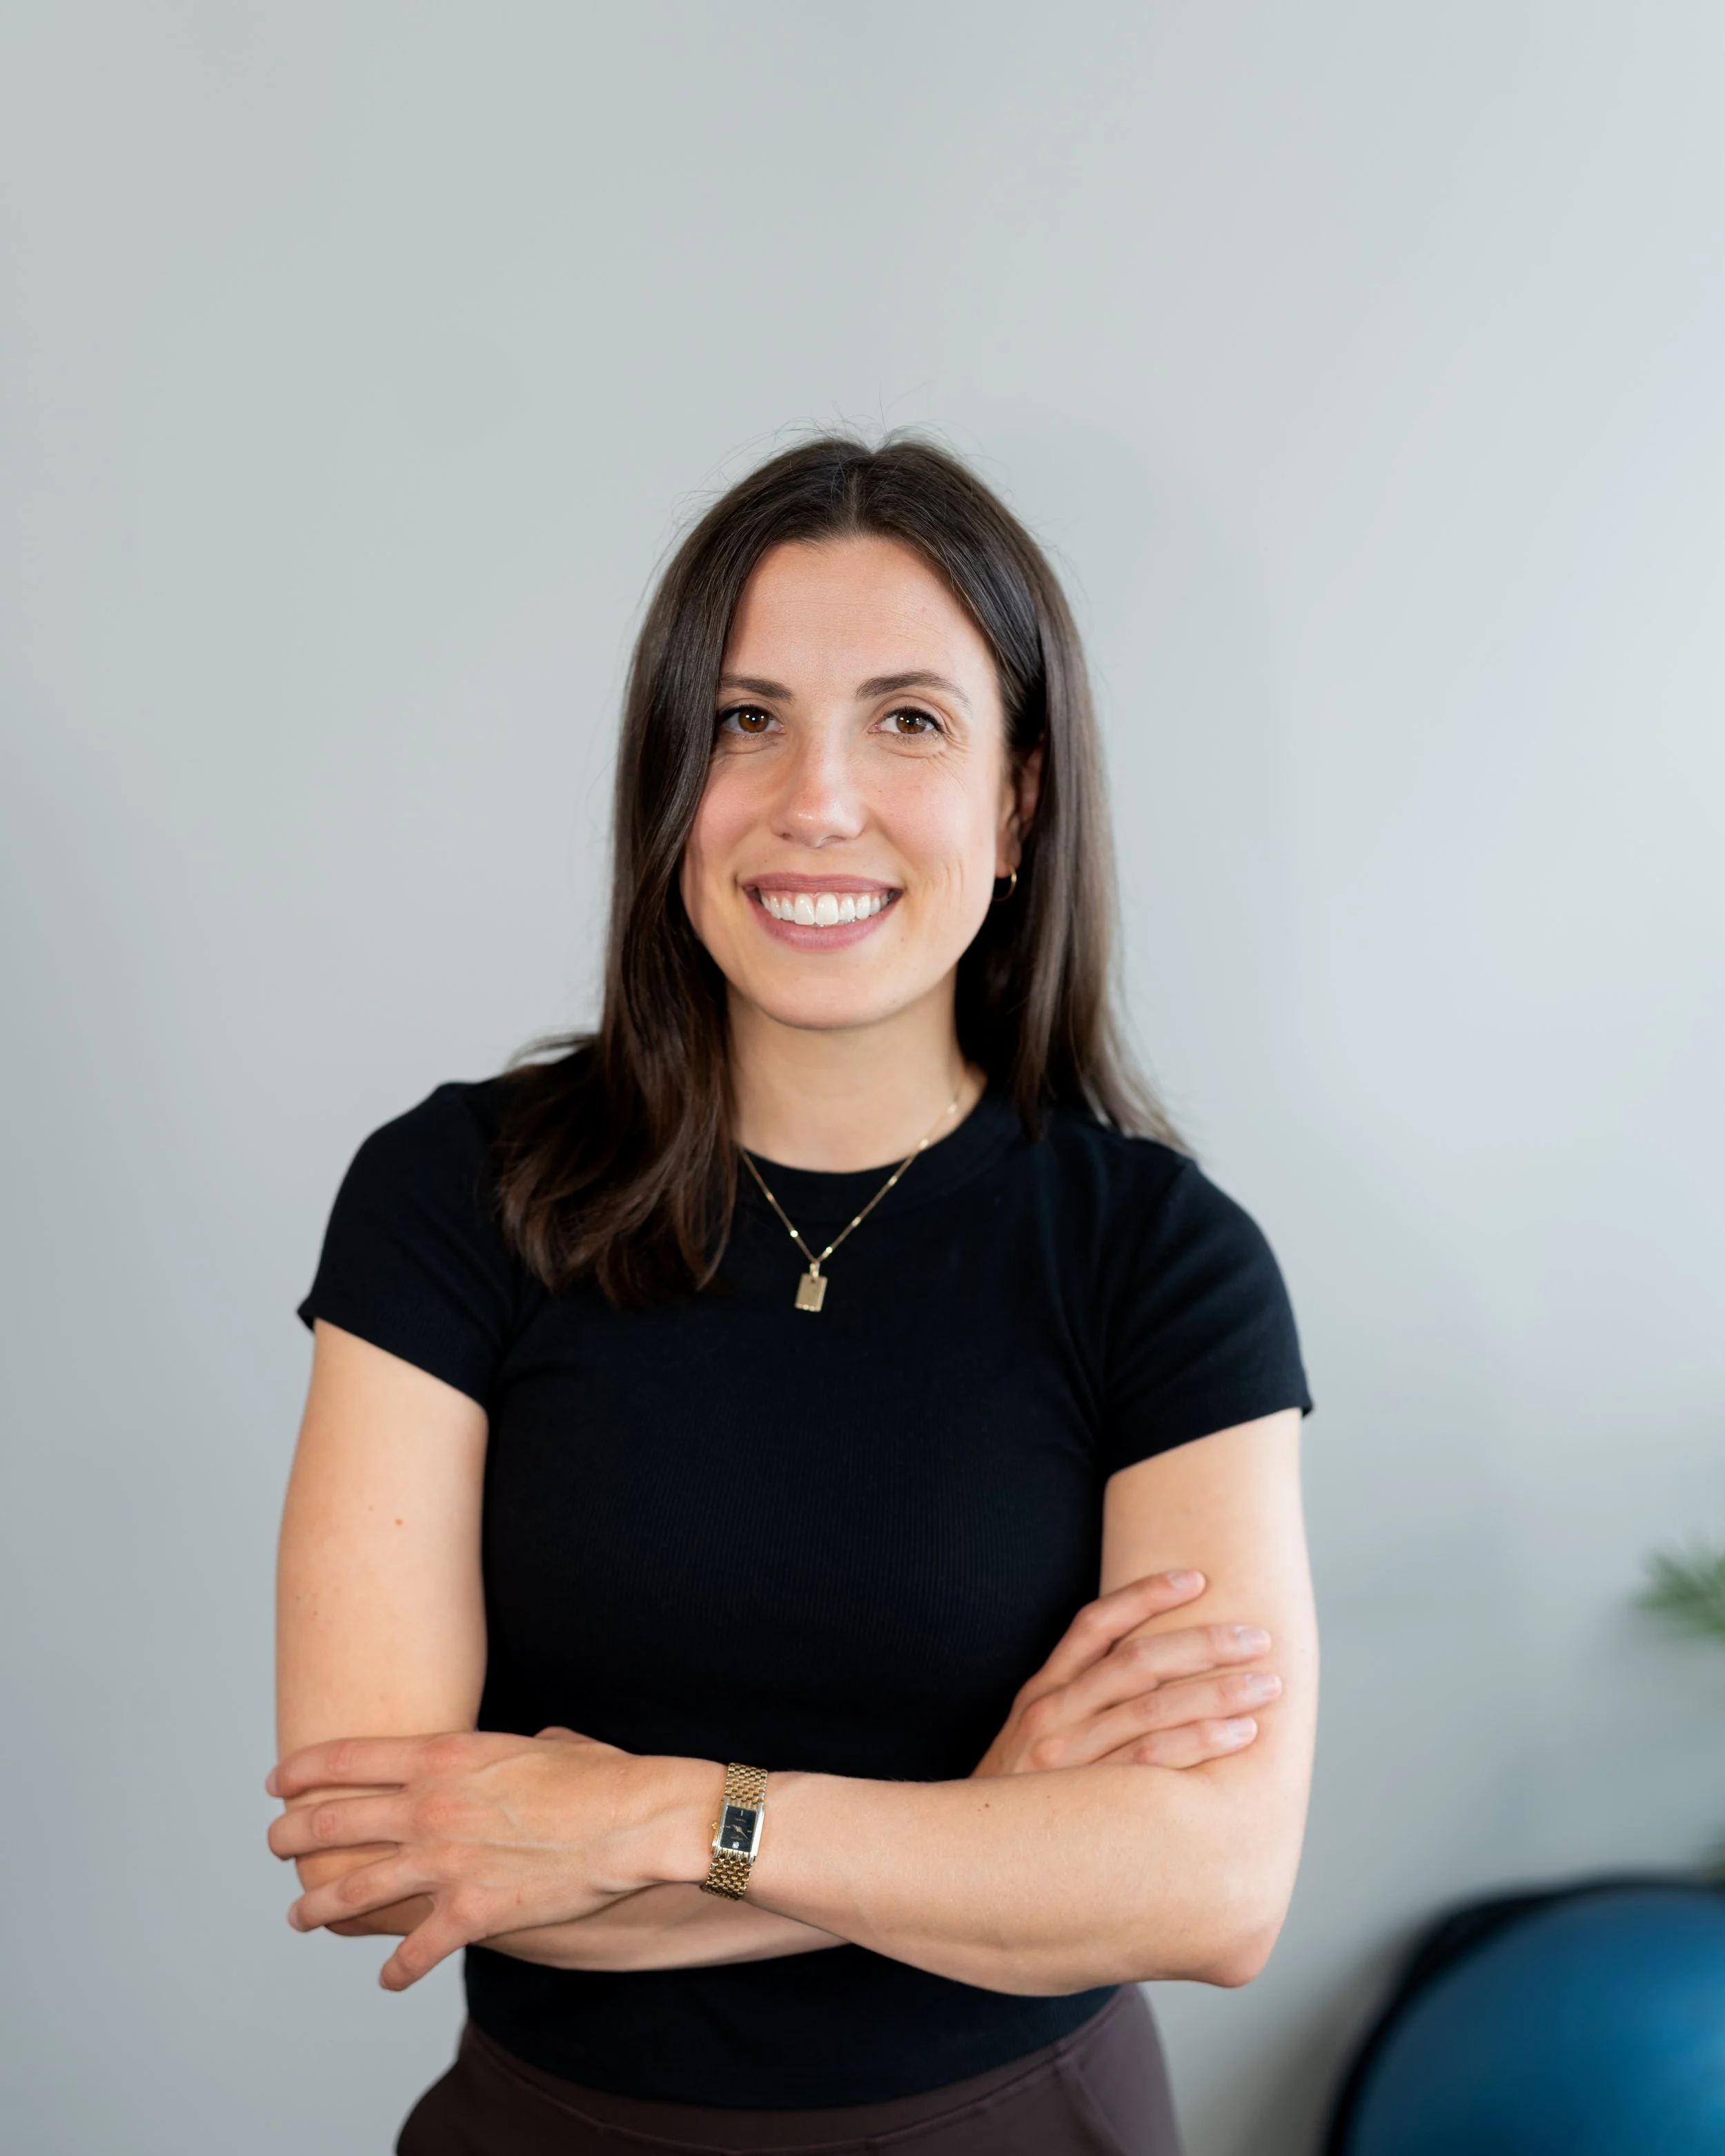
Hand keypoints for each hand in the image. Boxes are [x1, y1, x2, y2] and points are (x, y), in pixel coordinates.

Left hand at [265, 1725, 690, 1989]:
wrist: (633, 1822)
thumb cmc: (601, 1776)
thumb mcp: (548, 1741)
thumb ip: (520, 1748)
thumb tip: (536, 1747)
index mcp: (443, 1758)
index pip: (345, 1760)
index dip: (300, 1772)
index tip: (276, 1784)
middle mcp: (429, 1809)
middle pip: (330, 1824)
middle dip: (290, 1839)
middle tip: (276, 1847)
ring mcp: (444, 1864)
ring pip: (351, 1892)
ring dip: (317, 1907)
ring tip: (301, 1916)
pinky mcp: (468, 1914)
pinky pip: (413, 1952)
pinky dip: (397, 1970)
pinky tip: (390, 1978)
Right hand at [971, 1571, 1278, 1777]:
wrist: (970, 1866)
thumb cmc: (1019, 1803)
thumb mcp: (1030, 1740)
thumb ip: (1076, 1705)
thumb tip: (1149, 1673)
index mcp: (1042, 1692)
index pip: (1094, 1624)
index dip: (1145, 1596)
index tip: (1197, 1579)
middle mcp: (1052, 1716)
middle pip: (1136, 1662)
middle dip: (1204, 1644)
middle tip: (1258, 1639)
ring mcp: (1066, 1760)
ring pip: (1151, 1710)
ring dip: (1216, 1693)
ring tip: (1266, 1686)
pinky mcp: (1083, 1804)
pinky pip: (1150, 1764)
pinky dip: (1198, 1744)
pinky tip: (1239, 1735)